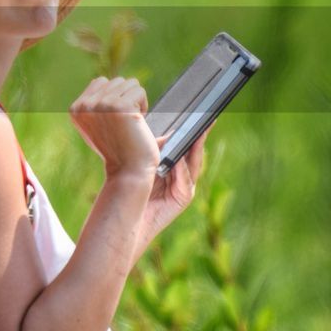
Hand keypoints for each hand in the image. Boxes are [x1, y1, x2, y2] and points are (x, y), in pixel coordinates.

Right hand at [69, 77, 159, 178]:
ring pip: (129, 83)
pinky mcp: (119, 106)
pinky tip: (137, 123)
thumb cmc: (118, 150)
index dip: (114, 98)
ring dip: (136, 101)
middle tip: (125, 124)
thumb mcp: (97, 125)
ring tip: (131, 122)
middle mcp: (85, 105)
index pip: (100, 82)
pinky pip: (139, 91)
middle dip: (126, 99)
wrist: (128, 171)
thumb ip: (94, 104)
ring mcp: (101, 104)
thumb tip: (101, 81)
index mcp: (76, 109)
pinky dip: (144, 105)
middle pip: (116, 81)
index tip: (115, 121)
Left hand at [138, 122, 213, 246]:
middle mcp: (181, 175)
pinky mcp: (183, 199)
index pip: (186, 144)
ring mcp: (183, 187)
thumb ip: (159, 148)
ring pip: (193, 165)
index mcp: (172, 164)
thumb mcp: (146, 161)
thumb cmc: (131, 187)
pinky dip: (182, 170)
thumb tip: (171, 133)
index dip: (194, 131)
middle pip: (194, 153)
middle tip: (205, 122)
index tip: (200, 116)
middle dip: (200, 137)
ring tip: (197, 135)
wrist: (125, 215)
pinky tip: (179, 160)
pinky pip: (186, 181)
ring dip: (195, 150)